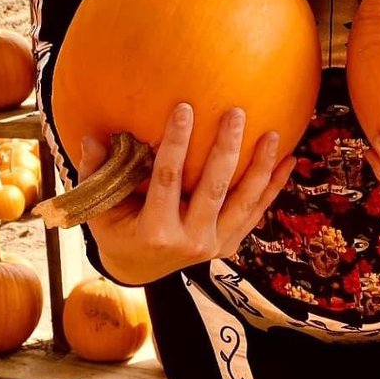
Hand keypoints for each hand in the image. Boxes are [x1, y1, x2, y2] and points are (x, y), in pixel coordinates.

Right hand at [77, 102, 295, 286]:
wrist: (140, 270)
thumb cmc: (117, 230)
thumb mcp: (100, 209)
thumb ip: (95, 173)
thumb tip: (91, 138)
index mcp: (156, 231)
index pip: (168, 179)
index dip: (177, 143)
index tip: (185, 108)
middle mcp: (190, 241)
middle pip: (213, 189)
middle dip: (226, 149)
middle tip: (236, 113)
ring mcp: (213, 245)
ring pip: (242, 202)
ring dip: (260, 167)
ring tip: (273, 134)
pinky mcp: (229, 244)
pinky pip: (255, 213)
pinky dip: (273, 187)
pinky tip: (288, 160)